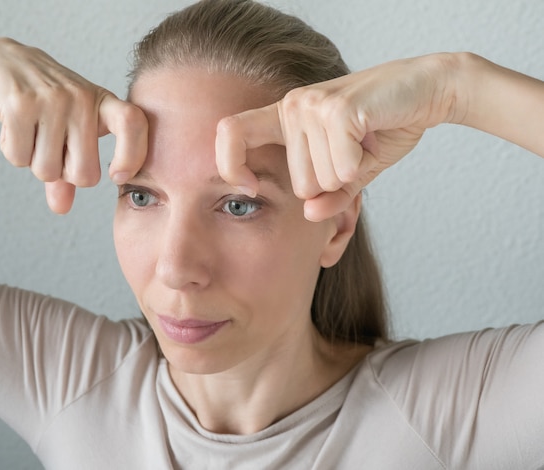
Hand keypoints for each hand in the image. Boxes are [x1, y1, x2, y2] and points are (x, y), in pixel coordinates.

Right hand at [0, 38, 147, 212]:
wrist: (0, 63)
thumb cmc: (45, 104)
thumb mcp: (68, 130)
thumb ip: (71, 169)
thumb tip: (61, 208)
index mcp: (103, 103)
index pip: (133, 124)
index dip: (132, 155)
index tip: (116, 176)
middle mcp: (82, 98)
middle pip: (84, 175)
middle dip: (64, 174)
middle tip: (53, 149)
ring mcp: (52, 99)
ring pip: (48, 171)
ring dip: (35, 163)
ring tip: (32, 132)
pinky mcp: (19, 103)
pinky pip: (19, 158)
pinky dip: (13, 151)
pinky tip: (14, 127)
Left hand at [216, 53, 458, 220]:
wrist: (425, 91)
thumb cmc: (382, 129)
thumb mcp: (351, 171)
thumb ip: (328, 195)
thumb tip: (310, 215)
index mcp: (285, 117)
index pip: (231, 133)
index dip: (230, 165)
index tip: (250, 187)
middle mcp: (293, 106)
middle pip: (300, 186)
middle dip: (334, 182)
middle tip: (354, 150)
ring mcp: (312, 105)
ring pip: (323, 180)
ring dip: (352, 172)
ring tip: (365, 140)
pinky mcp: (337, 111)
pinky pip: (343, 170)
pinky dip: (364, 164)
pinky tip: (373, 136)